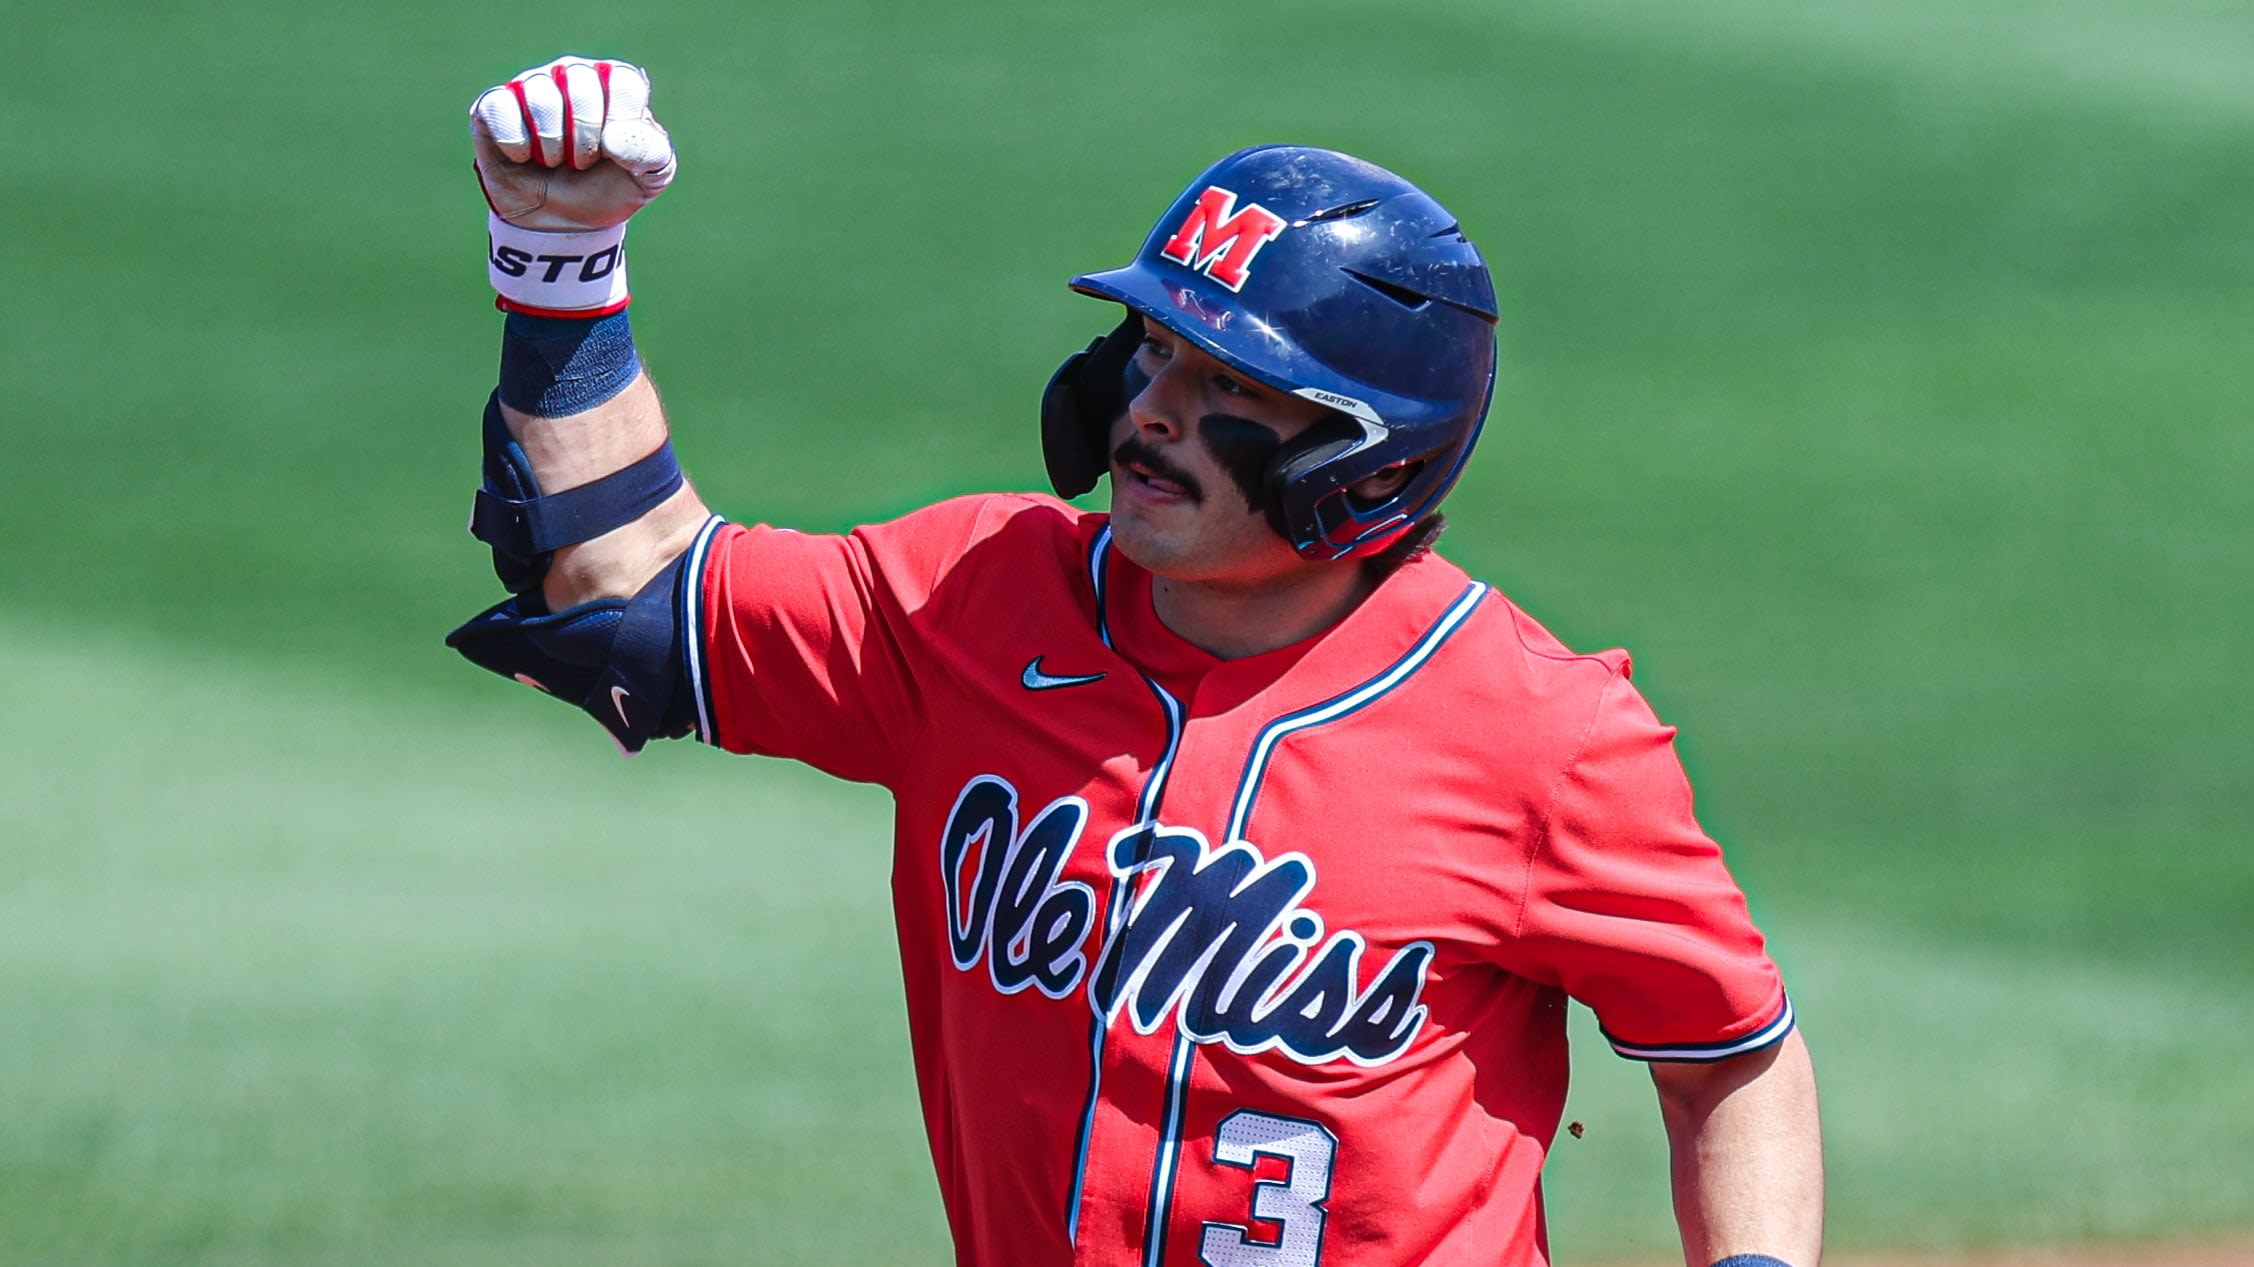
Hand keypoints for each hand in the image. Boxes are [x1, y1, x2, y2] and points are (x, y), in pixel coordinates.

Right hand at [470, 56, 675, 232]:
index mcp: (615, 83)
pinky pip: (500, 108)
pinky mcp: (494, 105)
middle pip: (580, 82)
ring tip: (554, 162)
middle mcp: (573, 74)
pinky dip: (517, 145)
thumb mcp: (649, 178)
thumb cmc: (609, 189)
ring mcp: (532, 86)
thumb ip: (652, 153)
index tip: (615, 154)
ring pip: (540, 95)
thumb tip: (614, 138)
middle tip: (583, 163)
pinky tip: (524, 158)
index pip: (623, 82)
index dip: (619, 124)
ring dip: (552, 145)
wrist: (563, 224)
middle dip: (585, 138)